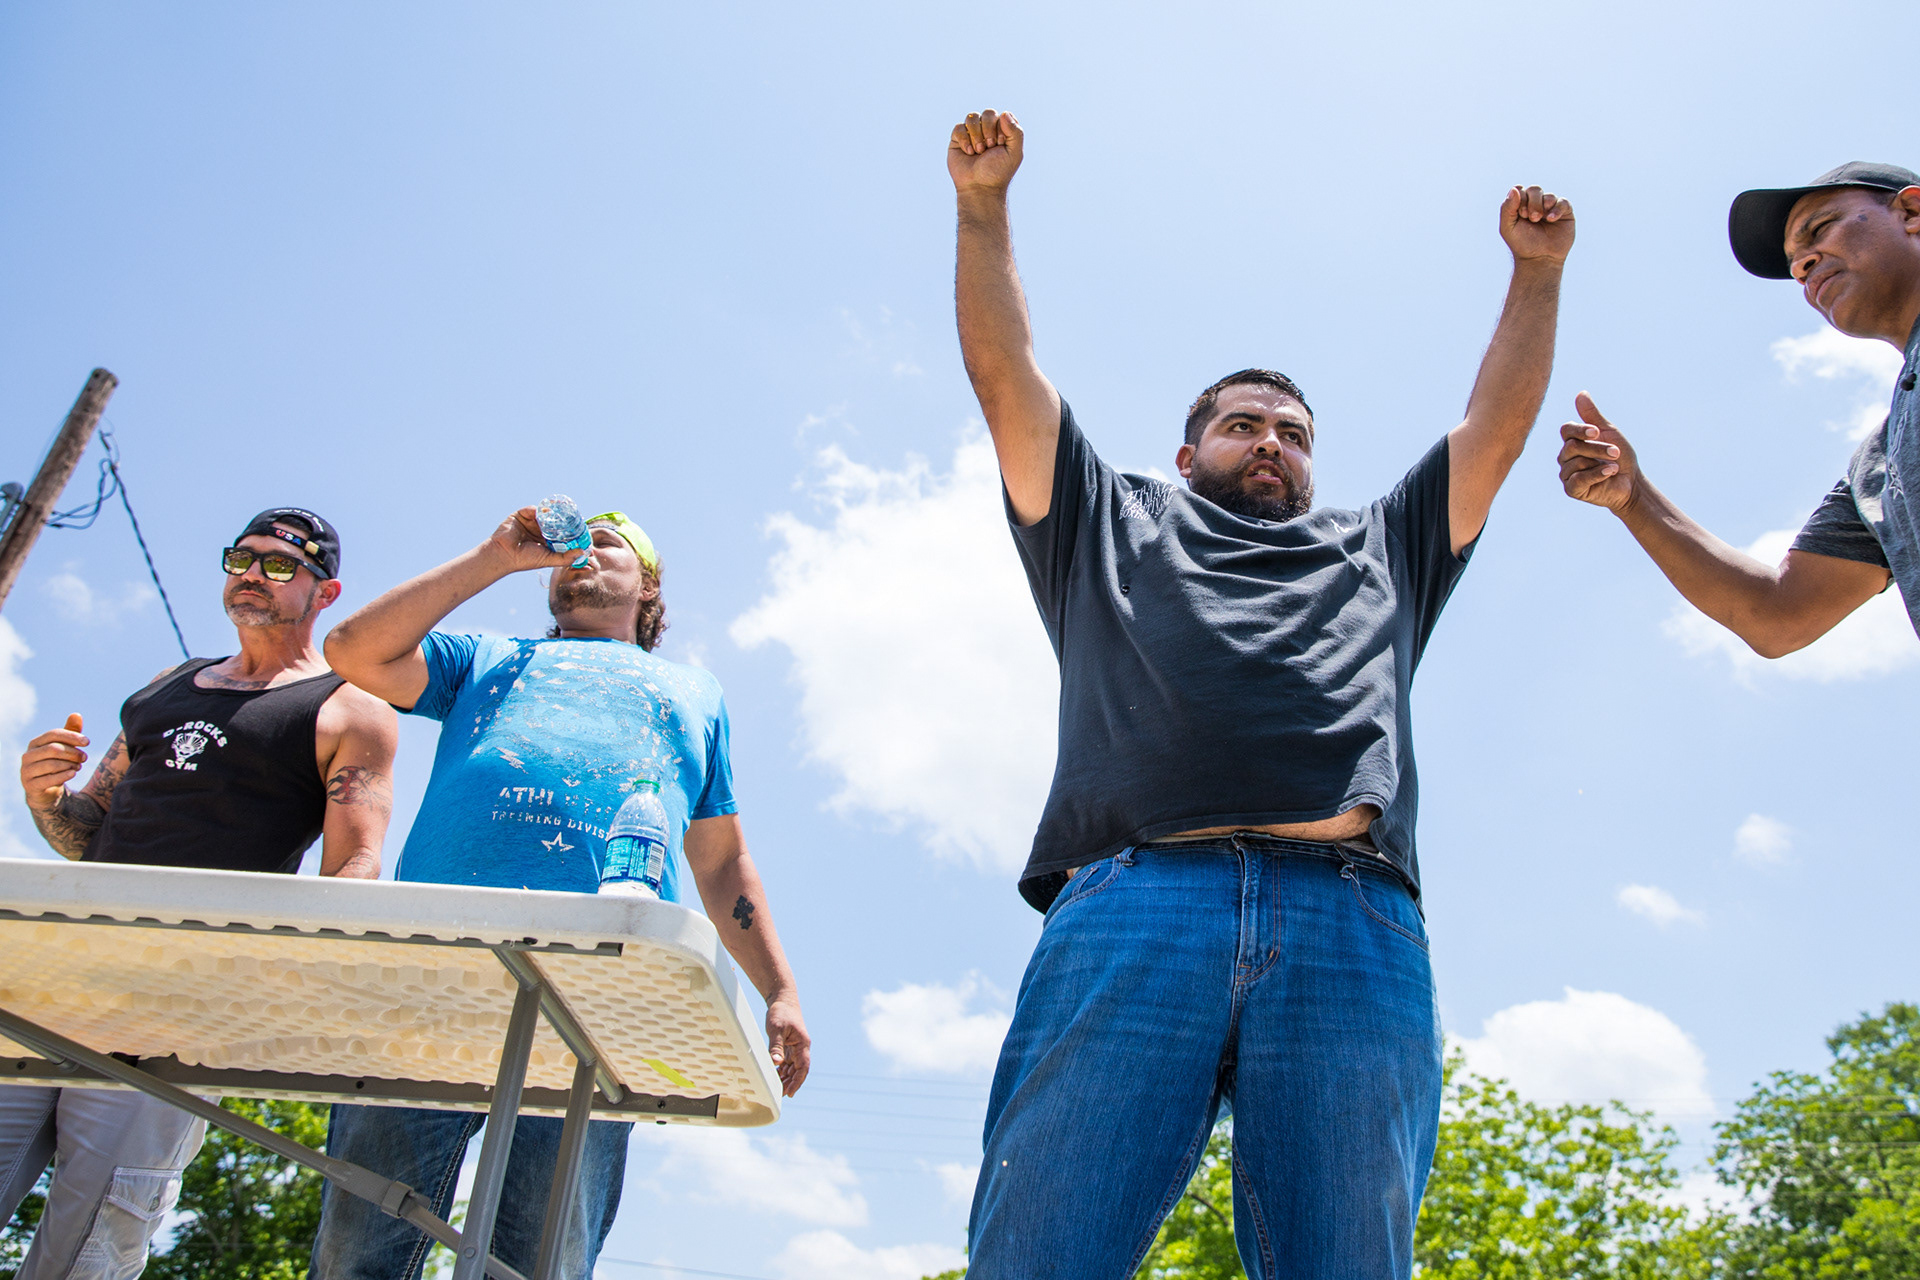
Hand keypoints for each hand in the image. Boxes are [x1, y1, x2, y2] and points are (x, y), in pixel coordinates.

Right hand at [20, 713, 86, 812]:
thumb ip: (70, 732)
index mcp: (35, 743)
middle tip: (84, 757)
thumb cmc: (56, 762)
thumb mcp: (64, 747)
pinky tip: (73, 774)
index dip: (71, 736)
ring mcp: (26, 771)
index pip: (53, 734)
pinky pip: (48, 779)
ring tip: (78, 767)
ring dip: (70, 765)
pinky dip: (63, 776)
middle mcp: (28, 755)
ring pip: (52, 764)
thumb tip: (76, 714)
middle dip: (73, 752)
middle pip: (53, 749)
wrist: (45, 788)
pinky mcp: (30, 785)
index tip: (87, 742)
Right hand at [482, 507, 587, 574]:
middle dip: (563, 519)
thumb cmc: (525, 560)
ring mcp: (530, 522)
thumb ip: (565, 557)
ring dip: (552, 513)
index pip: (560, 533)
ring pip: (544, 514)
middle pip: (554, 522)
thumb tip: (583, 553)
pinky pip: (532, 509)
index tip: (581, 528)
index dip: (570, 531)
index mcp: (545, 541)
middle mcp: (538, 531)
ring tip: (562, 512)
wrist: (504, 554)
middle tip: (574, 516)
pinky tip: (545, 512)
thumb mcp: (549, 559)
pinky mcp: (520, 515)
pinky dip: (538, 509)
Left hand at [764, 994, 810, 1096]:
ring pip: (793, 1068)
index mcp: (803, 1044)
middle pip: (798, 1070)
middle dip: (790, 1083)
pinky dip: (782, 1070)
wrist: (783, 999)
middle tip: (779, 1095)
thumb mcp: (776, 1028)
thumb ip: (776, 1046)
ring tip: (776, 1089)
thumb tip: (775, 1063)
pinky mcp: (789, 1045)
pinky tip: (775, 1076)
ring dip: (786, 1078)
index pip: (803, 1068)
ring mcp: (795, 1047)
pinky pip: (787, 1062)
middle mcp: (801, 1047)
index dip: (797, 1082)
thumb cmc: (781, 1012)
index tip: (790, 1093)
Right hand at [948, 109, 1023, 195]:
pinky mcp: (958, 139)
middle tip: (990, 147)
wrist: (979, 188)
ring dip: (976, 135)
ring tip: (979, 151)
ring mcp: (972, 133)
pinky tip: (969, 153)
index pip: (1003, 116)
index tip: (1001, 144)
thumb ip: (1016, 132)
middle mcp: (988, 129)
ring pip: (972, 117)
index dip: (1001, 128)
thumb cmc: (998, 172)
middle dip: (989, 130)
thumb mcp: (1014, 153)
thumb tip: (1004, 114)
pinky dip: (964, 140)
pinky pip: (959, 128)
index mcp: (1003, 131)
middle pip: (988, 113)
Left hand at [1501, 184, 1573, 263]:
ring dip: (1543, 206)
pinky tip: (1551, 219)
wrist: (1539, 259)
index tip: (1520, 214)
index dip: (1520, 198)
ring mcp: (1551, 208)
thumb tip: (1515, 189)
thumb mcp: (1508, 227)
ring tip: (1540, 219)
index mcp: (1521, 205)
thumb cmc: (1522, 244)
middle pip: (1534, 189)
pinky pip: (1563, 202)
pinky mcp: (1565, 212)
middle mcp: (1536, 204)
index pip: (1520, 189)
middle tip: (1531, 218)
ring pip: (1549, 195)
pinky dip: (1557, 209)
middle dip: (1532, 202)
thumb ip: (1507, 208)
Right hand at [1557, 392, 1640, 512]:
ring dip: (1600, 462)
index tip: (1597, 431)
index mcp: (1572, 441)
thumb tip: (1581, 393)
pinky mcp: (1571, 490)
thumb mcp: (1609, 432)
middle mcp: (1565, 457)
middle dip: (1597, 448)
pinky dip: (1597, 474)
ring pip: (1577, 462)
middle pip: (1572, 446)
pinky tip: (1610, 472)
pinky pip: (1579, 479)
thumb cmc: (1619, 457)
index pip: (1566, 430)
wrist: (1631, 483)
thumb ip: (1593, 415)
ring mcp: (1566, 474)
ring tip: (1615, 466)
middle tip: (1616, 452)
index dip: (1579, 429)